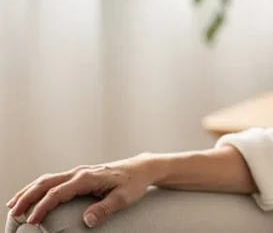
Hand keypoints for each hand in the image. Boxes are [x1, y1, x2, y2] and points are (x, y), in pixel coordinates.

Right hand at [6, 153, 163, 227]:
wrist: (142, 169)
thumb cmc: (134, 183)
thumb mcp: (123, 198)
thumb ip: (105, 209)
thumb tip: (87, 221)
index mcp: (87, 178)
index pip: (58, 193)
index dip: (43, 206)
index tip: (33, 220)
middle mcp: (79, 172)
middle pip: (46, 182)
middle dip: (27, 196)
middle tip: (14, 211)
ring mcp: (78, 171)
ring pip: (47, 179)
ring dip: (29, 190)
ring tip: (14, 204)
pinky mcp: (80, 174)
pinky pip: (54, 179)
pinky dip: (40, 187)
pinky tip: (33, 195)